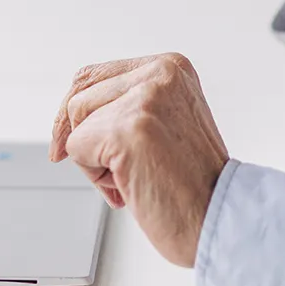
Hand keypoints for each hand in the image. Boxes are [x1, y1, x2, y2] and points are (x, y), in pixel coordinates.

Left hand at [48, 53, 229, 268]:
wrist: (220, 218)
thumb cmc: (193, 183)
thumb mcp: (167, 122)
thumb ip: (130, 105)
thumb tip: (70, 113)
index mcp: (171, 67)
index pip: (95, 75)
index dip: (74, 112)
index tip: (64, 142)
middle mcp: (160, 74)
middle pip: (80, 97)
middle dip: (84, 139)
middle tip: (116, 171)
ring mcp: (145, 99)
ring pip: (77, 124)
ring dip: (95, 161)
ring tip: (135, 177)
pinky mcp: (128, 129)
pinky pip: (77, 149)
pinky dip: (96, 177)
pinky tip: (132, 186)